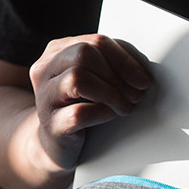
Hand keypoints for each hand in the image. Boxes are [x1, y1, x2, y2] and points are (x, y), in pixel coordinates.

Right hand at [28, 34, 152, 170]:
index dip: (125, 59)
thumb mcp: (94, 81)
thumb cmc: (79, 110)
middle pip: (85, 53)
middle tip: (135, 96)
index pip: (96, 41)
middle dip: (118, 75)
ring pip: (78, 78)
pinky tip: (111, 116)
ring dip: (111, 94)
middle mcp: (45, 69)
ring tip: (125, 108)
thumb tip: (141, 68)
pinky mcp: (51, 124)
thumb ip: (110, 66)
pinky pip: (78, 113)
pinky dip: (102, 113)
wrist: (57, 147)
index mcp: (57, 51)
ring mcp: (45, 97)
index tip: (143, 79)